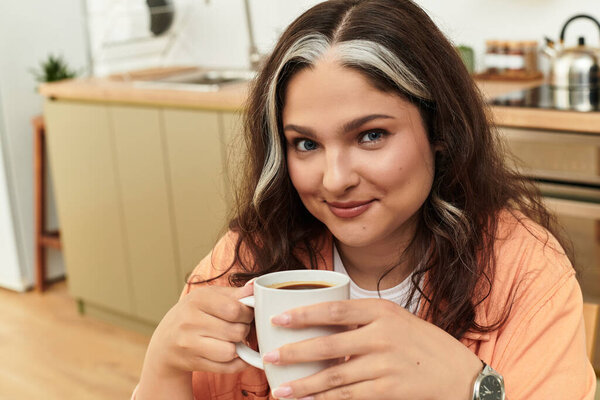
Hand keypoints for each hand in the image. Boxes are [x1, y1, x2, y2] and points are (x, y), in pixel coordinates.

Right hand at [137, 283, 254, 395]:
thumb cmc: (194, 314)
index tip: (246, 314)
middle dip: (244, 330)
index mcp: (197, 299)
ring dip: (237, 347)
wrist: (165, 342)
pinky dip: (236, 363)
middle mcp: (190, 321)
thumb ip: (234, 293)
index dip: (247, 313)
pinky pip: (226, 367)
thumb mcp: (210, 297)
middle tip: (239, 327)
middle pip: (235, 331)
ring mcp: (189, 344)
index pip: (235, 309)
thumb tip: (255, 287)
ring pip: (230, 351)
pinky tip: (233, 354)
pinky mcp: (192, 362)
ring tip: (232, 340)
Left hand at [264, 298, 481, 399]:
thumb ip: (364, 319)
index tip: (279, 320)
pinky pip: (350, 397)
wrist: (461, 375)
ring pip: (335, 377)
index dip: (303, 315)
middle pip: (328, 345)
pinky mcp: (389, 390)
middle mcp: (382, 335)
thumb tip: (324, 323)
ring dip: (304, 385)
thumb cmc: (425, 344)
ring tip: (280, 390)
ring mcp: (386, 364)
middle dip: (294, 353)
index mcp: (382, 311)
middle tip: (269, 358)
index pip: (334, 310)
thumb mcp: (397, 319)